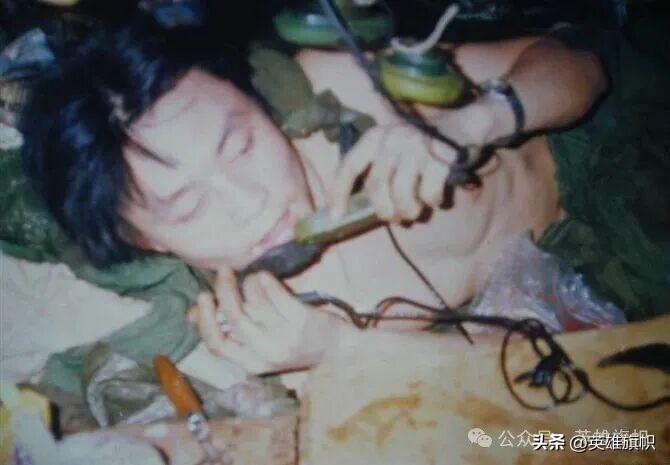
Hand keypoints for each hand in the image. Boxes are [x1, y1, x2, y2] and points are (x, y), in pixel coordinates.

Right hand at [189, 269, 344, 373]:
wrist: (337, 349)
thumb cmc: (291, 342)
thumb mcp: (259, 343)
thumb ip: (229, 330)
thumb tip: (190, 314)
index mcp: (252, 363)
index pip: (218, 345)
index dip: (205, 321)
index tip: (202, 297)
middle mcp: (268, 353)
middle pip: (235, 318)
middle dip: (224, 290)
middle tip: (223, 272)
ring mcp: (286, 337)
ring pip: (255, 302)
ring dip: (248, 283)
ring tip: (252, 278)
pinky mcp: (302, 320)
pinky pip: (276, 293)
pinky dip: (266, 280)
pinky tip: (265, 277)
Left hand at [329, 102, 498, 221]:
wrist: (460, 128)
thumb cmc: (418, 149)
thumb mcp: (390, 149)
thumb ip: (372, 170)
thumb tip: (347, 207)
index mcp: (375, 136)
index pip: (349, 165)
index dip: (339, 192)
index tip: (336, 215)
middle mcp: (393, 137)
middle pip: (377, 186)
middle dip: (383, 210)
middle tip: (393, 218)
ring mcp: (418, 147)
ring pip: (402, 194)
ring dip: (407, 211)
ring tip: (413, 212)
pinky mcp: (441, 158)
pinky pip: (429, 194)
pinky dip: (432, 202)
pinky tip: (435, 198)